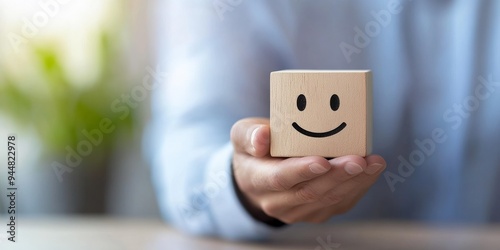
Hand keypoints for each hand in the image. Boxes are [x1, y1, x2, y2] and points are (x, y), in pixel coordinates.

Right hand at [230, 118, 385, 223]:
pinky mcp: (316, 213)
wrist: (259, 175)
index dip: (301, 171)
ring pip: (328, 200)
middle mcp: (275, 202)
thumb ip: (250, 134)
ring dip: (354, 182)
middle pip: (309, 192)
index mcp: (255, 179)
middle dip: (337, 176)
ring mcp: (297, 212)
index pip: (279, 179)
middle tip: (358, 160)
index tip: (323, 161)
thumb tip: (263, 137)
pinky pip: (339, 204)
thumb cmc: (255, 147)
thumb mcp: (242, 134)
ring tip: (373, 163)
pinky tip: (372, 170)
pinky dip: (358, 187)